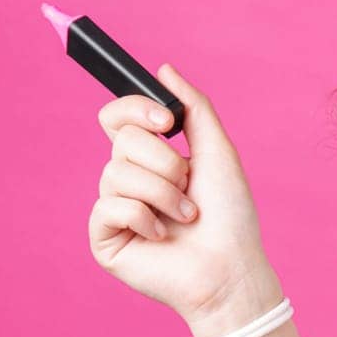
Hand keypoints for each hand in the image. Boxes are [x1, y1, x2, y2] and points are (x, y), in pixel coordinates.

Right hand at [88, 62, 277, 331]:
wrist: (232, 267)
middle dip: (166, 162)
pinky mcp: (104, 238)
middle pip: (122, 140)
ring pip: (116, 173)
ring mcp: (113, 209)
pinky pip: (109, 207)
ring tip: (186, 217)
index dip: (135, 108)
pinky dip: (146, 218)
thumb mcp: (217, 152)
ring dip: (164, 194)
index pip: (118, 117)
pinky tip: (163, 237)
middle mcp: (128, 180)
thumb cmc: (231, 215)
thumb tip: (163, 69)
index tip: (167, 122)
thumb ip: (194, 108)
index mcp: (151, 158)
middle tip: (189, 187)